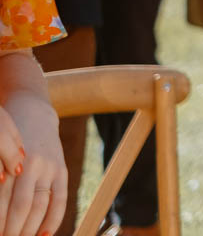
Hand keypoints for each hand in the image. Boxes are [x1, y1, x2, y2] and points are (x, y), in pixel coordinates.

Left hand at [0, 107, 64, 235]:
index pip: (2, 203)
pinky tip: (44, 235)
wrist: (32, 114)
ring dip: (30, 229)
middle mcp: (29, 166)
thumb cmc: (6, 141)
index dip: (0, 223)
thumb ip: (0, 185)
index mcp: (9, 163)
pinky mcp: (62, 170)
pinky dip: (53, 220)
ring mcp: (48, 167)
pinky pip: (60, 200)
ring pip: (40, 206)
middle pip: (21, 207)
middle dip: (12, 230)